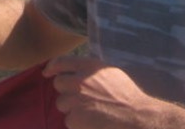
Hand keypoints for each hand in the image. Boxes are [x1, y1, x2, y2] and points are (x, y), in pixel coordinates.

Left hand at [44, 57, 184, 128]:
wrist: (137, 117)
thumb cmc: (127, 95)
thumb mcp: (110, 72)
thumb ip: (91, 69)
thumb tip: (74, 70)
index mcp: (89, 66)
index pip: (61, 62)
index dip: (52, 67)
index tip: (47, 72)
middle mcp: (79, 80)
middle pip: (59, 84)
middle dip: (66, 92)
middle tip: (81, 99)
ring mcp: (76, 99)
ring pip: (62, 104)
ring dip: (72, 109)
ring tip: (91, 112)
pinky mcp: (75, 118)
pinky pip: (68, 120)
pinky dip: (77, 123)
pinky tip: (92, 122)